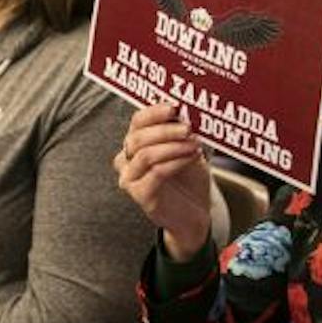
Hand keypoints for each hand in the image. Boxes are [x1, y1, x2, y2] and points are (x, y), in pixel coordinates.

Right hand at [114, 102, 213, 263]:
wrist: (195, 215)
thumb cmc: (189, 180)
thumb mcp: (188, 149)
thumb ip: (183, 132)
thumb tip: (186, 111)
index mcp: (135, 145)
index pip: (137, 122)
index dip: (154, 112)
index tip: (174, 107)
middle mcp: (126, 161)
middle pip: (138, 138)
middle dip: (165, 130)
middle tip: (188, 128)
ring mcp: (130, 180)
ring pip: (146, 155)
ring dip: (173, 146)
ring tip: (194, 143)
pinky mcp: (140, 196)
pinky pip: (156, 173)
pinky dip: (176, 162)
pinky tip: (193, 157)